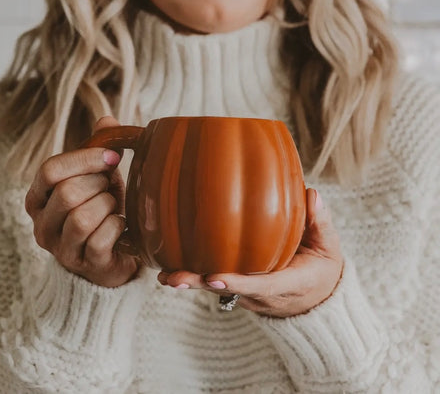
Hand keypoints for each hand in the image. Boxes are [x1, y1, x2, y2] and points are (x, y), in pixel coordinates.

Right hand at [25, 116, 137, 287]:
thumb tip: (108, 120)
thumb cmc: (103, 210)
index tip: (112, 157)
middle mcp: (42, 225)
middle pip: (67, 193)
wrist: (114, 253)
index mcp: (39, 197)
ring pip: (81, 218)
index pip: (50, 170)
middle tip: (111, 189)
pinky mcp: (84, 265)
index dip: (85, 159)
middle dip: (99, 185)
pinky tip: (121, 226)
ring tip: (113, 208)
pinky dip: (117, 227)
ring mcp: (60, 249)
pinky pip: (100, 240)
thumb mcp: (100, 177)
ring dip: (107, 207)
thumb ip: (99, 150)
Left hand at [157, 188, 343, 316]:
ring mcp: (248, 293)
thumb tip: (311, 195)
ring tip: (164, 274)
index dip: (237, 283)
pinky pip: (215, 280)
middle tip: (174, 279)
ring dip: (191, 281)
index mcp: (287, 283)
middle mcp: (262, 292)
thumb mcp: (329, 248)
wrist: (316, 297)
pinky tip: (171, 263)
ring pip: (216, 289)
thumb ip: (321, 223)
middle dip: (200, 285)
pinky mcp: (240, 287)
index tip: (214, 278)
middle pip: (228, 291)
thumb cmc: (321, 268)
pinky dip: (195, 274)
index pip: (260, 285)